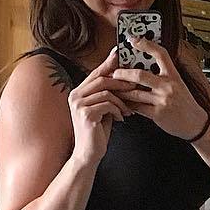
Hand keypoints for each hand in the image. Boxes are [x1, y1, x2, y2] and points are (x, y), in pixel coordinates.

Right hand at [67, 48, 133, 165]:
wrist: (89, 155)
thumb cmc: (97, 134)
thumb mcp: (103, 110)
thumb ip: (107, 95)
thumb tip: (121, 78)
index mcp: (78, 93)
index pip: (95, 73)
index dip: (108, 64)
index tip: (119, 54)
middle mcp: (75, 96)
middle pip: (101, 79)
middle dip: (120, 82)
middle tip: (134, 86)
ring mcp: (78, 105)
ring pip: (106, 92)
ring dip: (121, 101)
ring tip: (128, 110)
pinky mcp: (86, 114)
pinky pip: (107, 104)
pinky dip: (117, 110)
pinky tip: (120, 118)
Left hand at [112, 36, 209, 140]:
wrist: (195, 123)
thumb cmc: (185, 104)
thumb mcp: (178, 84)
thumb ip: (164, 76)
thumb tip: (145, 67)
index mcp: (173, 75)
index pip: (160, 54)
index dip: (146, 45)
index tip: (133, 40)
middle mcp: (168, 86)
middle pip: (140, 75)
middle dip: (123, 73)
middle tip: (114, 72)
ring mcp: (162, 100)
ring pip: (135, 93)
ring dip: (122, 91)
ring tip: (114, 88)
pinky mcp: (158, 114)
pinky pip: (138, 107)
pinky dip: (129, 105)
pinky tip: (124, 103)